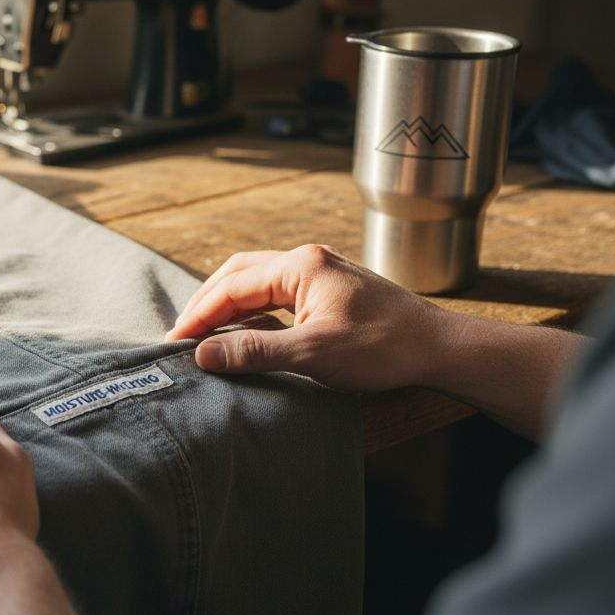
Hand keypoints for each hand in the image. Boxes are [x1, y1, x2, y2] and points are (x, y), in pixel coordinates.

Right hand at [165, 244, 456, 391]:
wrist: (438, 349)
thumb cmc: (383, 348)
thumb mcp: (312, 352)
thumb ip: (254, 351)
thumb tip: (204, 354)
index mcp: (300, 265)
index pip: (231, 286)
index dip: (199, 314)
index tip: (175, 342)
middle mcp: (308, 261)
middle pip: (240, 275)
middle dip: (207, 303)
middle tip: (183, 336)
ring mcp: (321, 274)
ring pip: (259, 284)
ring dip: (229, 307)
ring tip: (206, 336)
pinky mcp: (331, 292)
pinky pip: (278, 296)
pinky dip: (254, 314)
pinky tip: (245, 336)